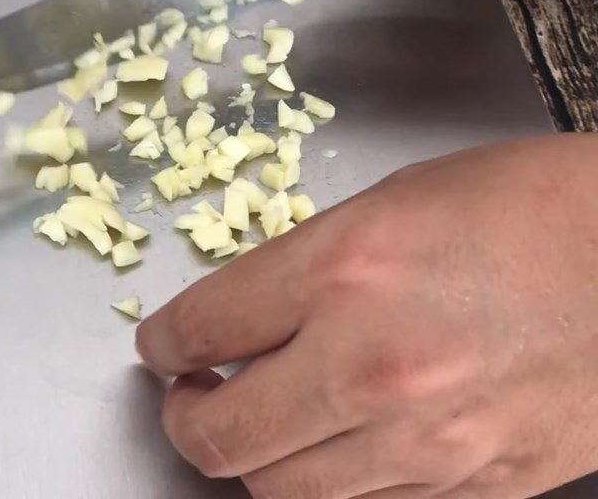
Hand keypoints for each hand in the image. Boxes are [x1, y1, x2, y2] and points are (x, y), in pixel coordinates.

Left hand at [137, 134, 597, 497]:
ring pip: (286, 493)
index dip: (164, 342)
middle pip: (223, 436)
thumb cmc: (515, 204)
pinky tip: (333, 442)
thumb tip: (249, 319)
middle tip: (188, 394)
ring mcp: (429, 439)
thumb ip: (305, 269)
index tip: (159, 347)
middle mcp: (373, 362)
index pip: (205, 326)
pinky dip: (328, 479)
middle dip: (184, 418)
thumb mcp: (387, 205)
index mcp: (343, 267)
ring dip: (250, 457)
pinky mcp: (479, 485)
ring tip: (254, 419)